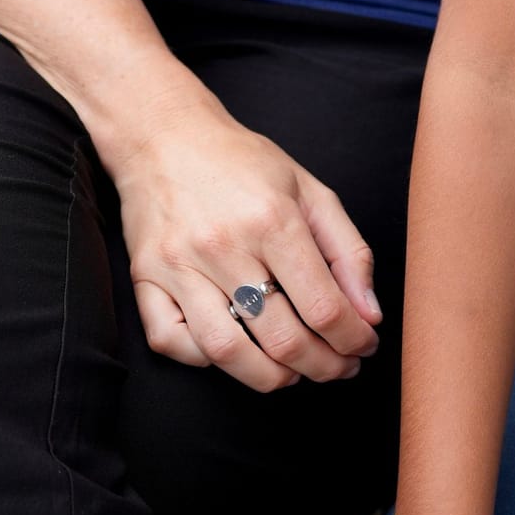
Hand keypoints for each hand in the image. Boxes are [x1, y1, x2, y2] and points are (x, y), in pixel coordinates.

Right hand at [110, 87, 380, 390]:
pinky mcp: (144, 278)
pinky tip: (235, 349)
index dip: (353, 340)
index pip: (324, 307)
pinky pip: (172, 342)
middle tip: (338, 368)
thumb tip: (370, 315)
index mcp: (273, 219)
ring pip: (227, 353)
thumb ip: (348, 251)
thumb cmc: (242, 163)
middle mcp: (224, 245)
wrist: (164, 136)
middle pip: (282, 338)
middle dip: (322, 367)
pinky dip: (205, 360)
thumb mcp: (310, 190)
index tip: (363, 347)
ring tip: (293, 372)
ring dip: (270, 378)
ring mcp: (178, 265)